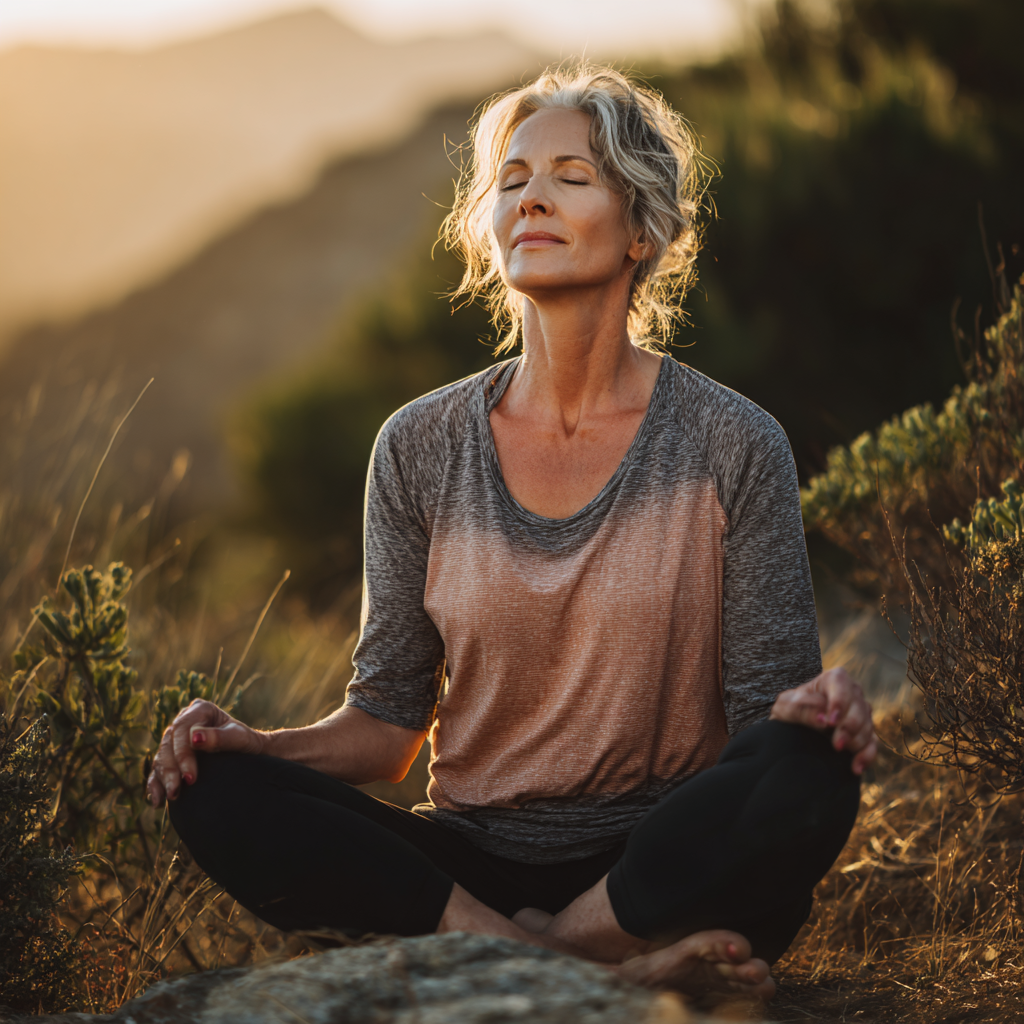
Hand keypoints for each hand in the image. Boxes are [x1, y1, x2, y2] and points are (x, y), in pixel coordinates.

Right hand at [146, 699, 264, 805]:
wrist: (251, 752)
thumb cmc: (246, 742)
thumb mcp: (239, 738)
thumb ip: (219, 737)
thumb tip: (195, 738)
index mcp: (200, 709)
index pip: (182, 730)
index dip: (183, 754)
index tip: (191, 777)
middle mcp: (184, 720)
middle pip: (168, 745)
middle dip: (171, 770)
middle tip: (176, 791)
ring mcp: (176, 738)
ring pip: (161, 757)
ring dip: (163, 779)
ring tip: (170, 797)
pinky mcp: (172, 756)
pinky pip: (158, 769)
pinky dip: (155, 784)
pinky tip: (156, 800)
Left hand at [769, 666, 876, 773]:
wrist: (793, 726)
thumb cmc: (790, 710)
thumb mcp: (786, 706)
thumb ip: (801, 708)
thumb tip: (823, 720)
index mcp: (833, 679)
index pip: (841, 684)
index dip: (839, 703)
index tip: (831, 721)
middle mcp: (852, 693)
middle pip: (859, 708)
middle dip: (849, 727)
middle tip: (837, 744)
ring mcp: (861, 713)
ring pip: (867, 726)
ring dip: (856, 742)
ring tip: (839, 752)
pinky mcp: (865, 733)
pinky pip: (873, 745)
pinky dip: (867, 756)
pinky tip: (856, 768)